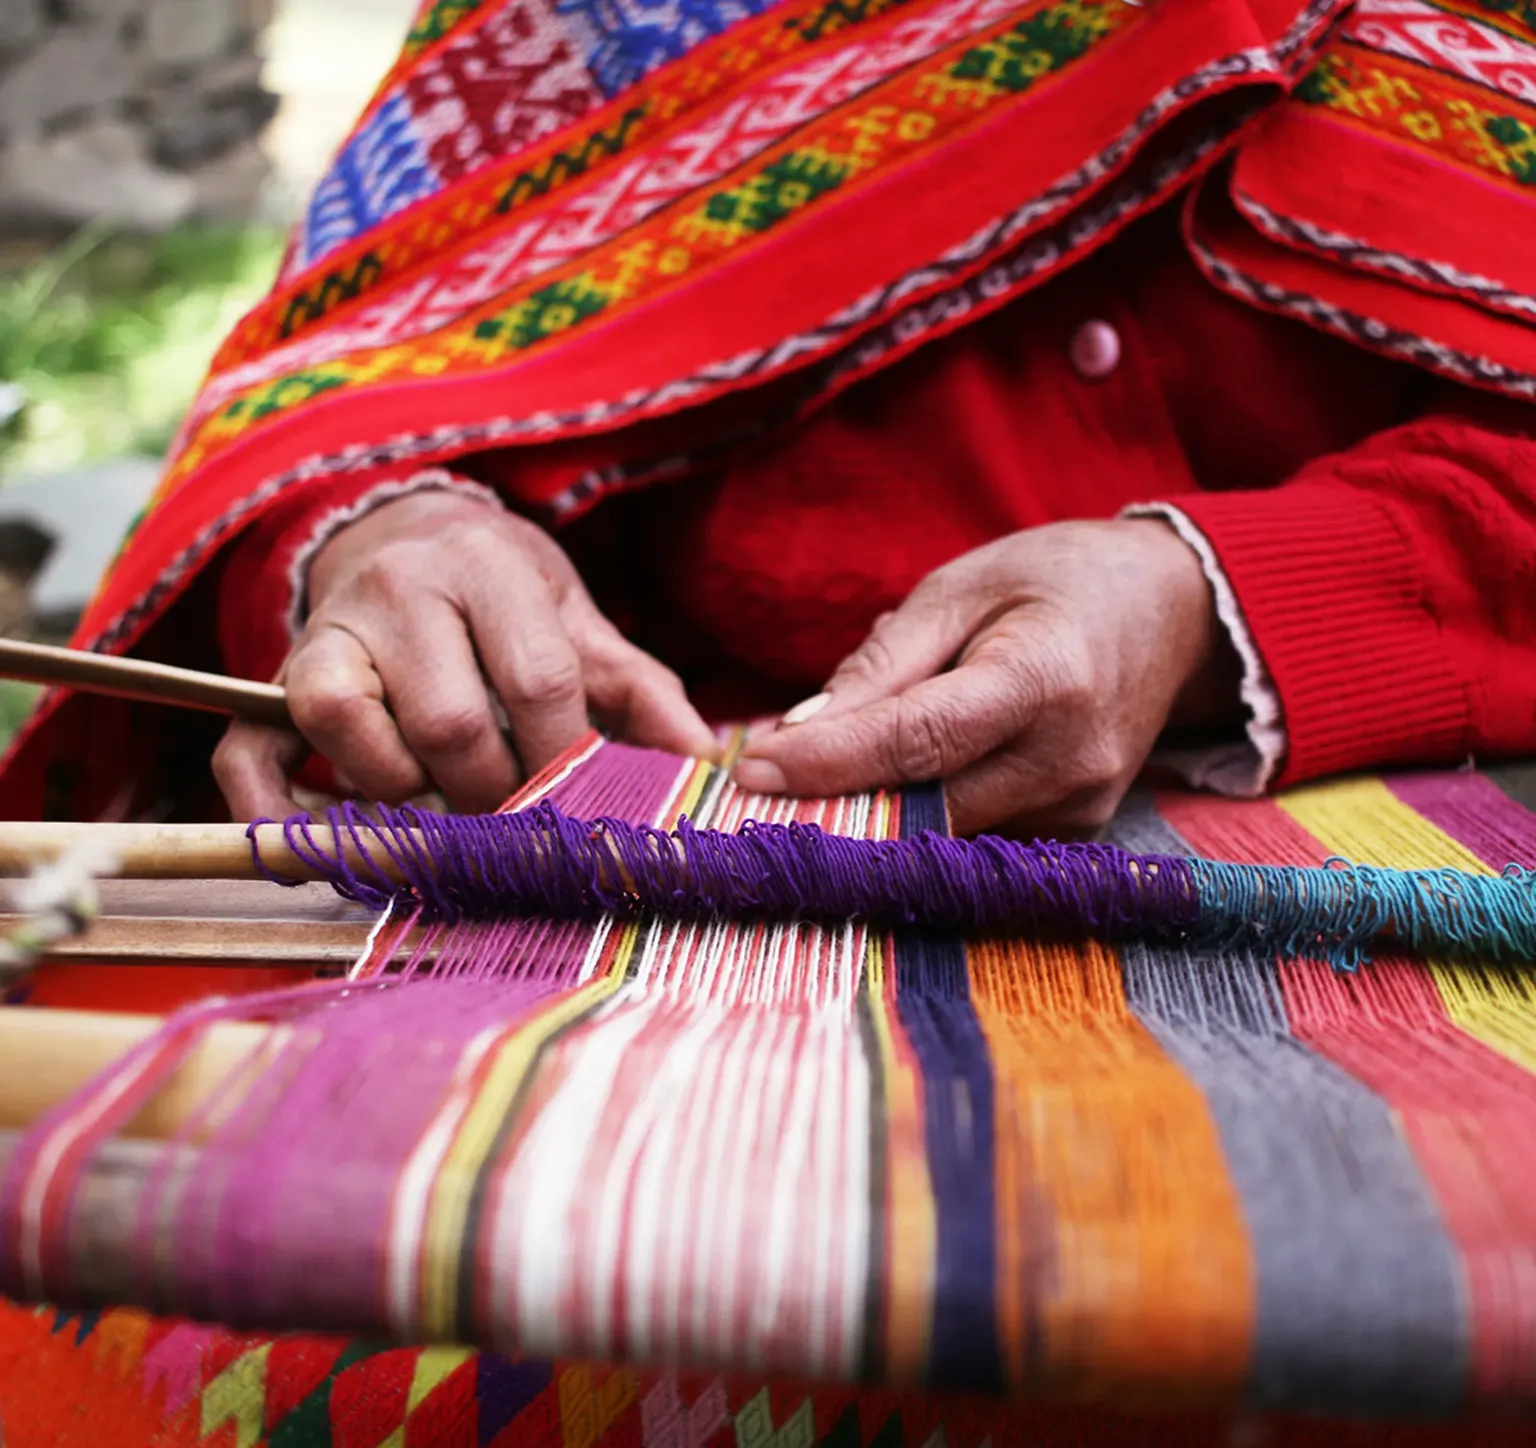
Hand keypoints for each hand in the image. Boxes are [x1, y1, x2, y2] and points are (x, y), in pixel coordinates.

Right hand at [214, 491, 716, 819]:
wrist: (403, 532)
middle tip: (517, 822)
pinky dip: (273, 813)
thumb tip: (707, 767)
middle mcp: (401, 591)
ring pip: (349, 730)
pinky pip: (249, 751)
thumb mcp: (578, 622)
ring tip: (441, 810)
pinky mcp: (276, 679)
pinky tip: (315, 853)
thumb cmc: (504, 594)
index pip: (537, 680)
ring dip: (402, 797)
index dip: (565, 760)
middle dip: (493, 793)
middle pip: (449, 721)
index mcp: (491, 570)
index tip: (586, 808)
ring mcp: (328, 633)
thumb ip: (640, 689)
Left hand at [731, 519, 1240, 835]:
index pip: (916, 742)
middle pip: (923, 806)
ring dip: (874, 809)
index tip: (750, 771)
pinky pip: (974, 833)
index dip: (827, 763)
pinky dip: (922, 811)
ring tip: (823, 769)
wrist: (1172, 612)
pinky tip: (897, 777)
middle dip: (834, 800)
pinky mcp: (1077, 830)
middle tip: (755, 788)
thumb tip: (800, 730)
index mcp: (1044, 680)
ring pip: (942, 831)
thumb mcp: (962, 586)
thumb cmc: (1056, 581)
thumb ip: (885, 661)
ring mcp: (1081, 806)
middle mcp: (1070, 760)